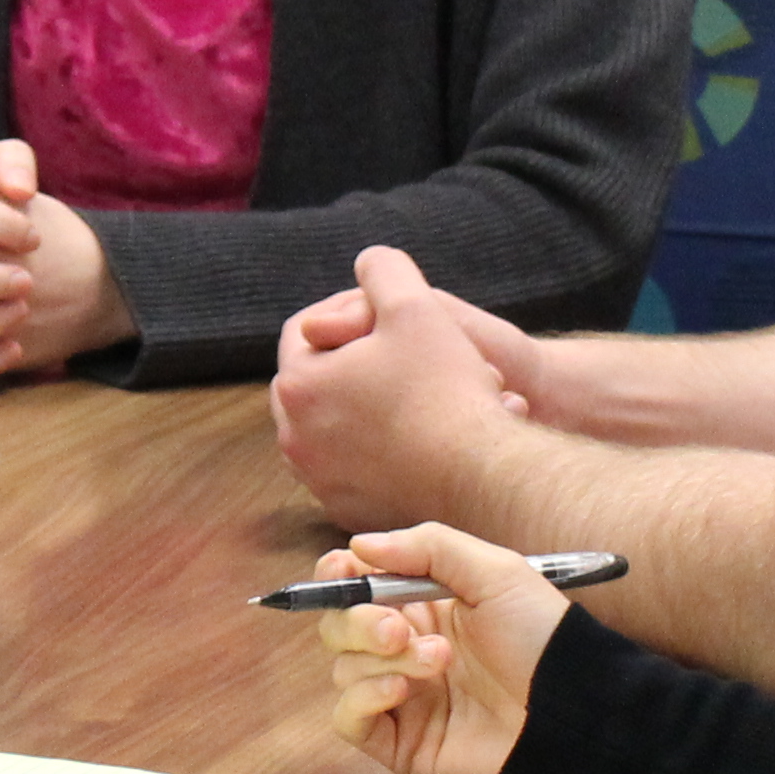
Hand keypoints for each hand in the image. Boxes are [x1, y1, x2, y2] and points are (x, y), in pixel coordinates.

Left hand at [271, 247, 530, 529]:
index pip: (303, 329)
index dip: (344, 309)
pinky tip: (412, 433)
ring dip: (361, 404)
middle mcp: (295, 439)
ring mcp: (319, 480)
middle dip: (350, 359)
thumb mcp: (417, 305)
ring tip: (408, 390)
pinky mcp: (348, 510)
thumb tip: (369, 263)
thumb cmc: (447, 389)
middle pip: (314, 379)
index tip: (383, 311)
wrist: (479, 473)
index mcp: (297, 385)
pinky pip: (352, 466)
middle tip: (397, 351)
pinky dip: (374, 447)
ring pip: (331, 424)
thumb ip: (384, 270)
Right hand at [318, 523, 579, 773]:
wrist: (572, 711)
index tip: (344, 569)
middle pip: (339, 627)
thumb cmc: (544, 640)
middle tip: (400, 629)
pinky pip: (348, 719)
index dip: (339, 575)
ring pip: (344, 669)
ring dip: (382, 659)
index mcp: (424, 605)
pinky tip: (400, 690)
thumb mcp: (497, 573)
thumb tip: (358, 545)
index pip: (356, 584)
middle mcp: (405, 648)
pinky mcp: (401, 742)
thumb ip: (428, 547)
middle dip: (359, 620)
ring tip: (439, 662)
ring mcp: (402, 697)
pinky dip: (361, 698)